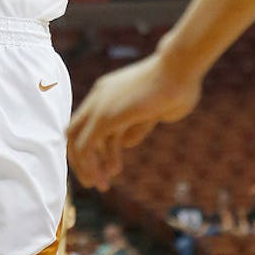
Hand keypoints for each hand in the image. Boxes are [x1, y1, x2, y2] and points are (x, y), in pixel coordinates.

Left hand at [67, 45, 201, 190]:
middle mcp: (100, 97)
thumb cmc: (177, 87)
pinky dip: (91, 165)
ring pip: (78, 140)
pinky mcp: (107, 116)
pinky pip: (87, 145)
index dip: (92, 144)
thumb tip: (125, 143)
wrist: (180, 69)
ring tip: (100, 185)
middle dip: (81, 157)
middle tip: (94, 179)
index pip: (87, 121)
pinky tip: (106, 177)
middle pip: (75, 130)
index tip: (104, 164)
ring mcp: (101, 105)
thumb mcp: (152, 111)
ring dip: (86, 166)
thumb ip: (135, 125)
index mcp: (109, 91)